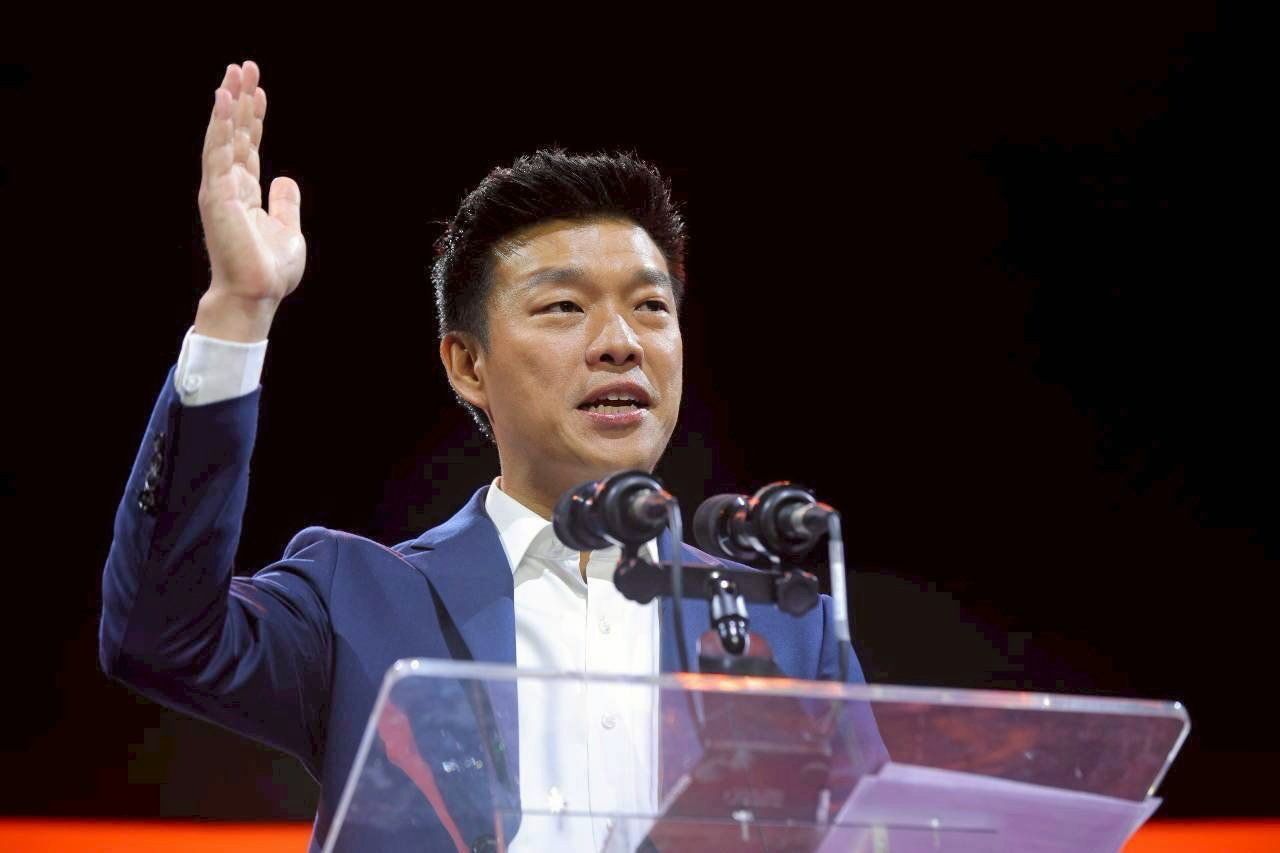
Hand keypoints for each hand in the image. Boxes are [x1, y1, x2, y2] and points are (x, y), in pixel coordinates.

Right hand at [195, 61, 304, 340]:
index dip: (253, 118)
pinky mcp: (216, 195)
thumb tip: (285, 179)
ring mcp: (220, 189)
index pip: (247, 146)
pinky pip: (217, 152)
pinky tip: (223, 100)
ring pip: (222, 136)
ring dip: (227, 103)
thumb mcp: (287, 230)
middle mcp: (228, 186)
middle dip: (239, 100)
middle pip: (234, 134)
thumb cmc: (268, 270)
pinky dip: (219, 125)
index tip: (259, 90)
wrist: (256, 294)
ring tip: (234, 72)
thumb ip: (284, 203)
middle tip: (244, 66)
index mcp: (245, 193)